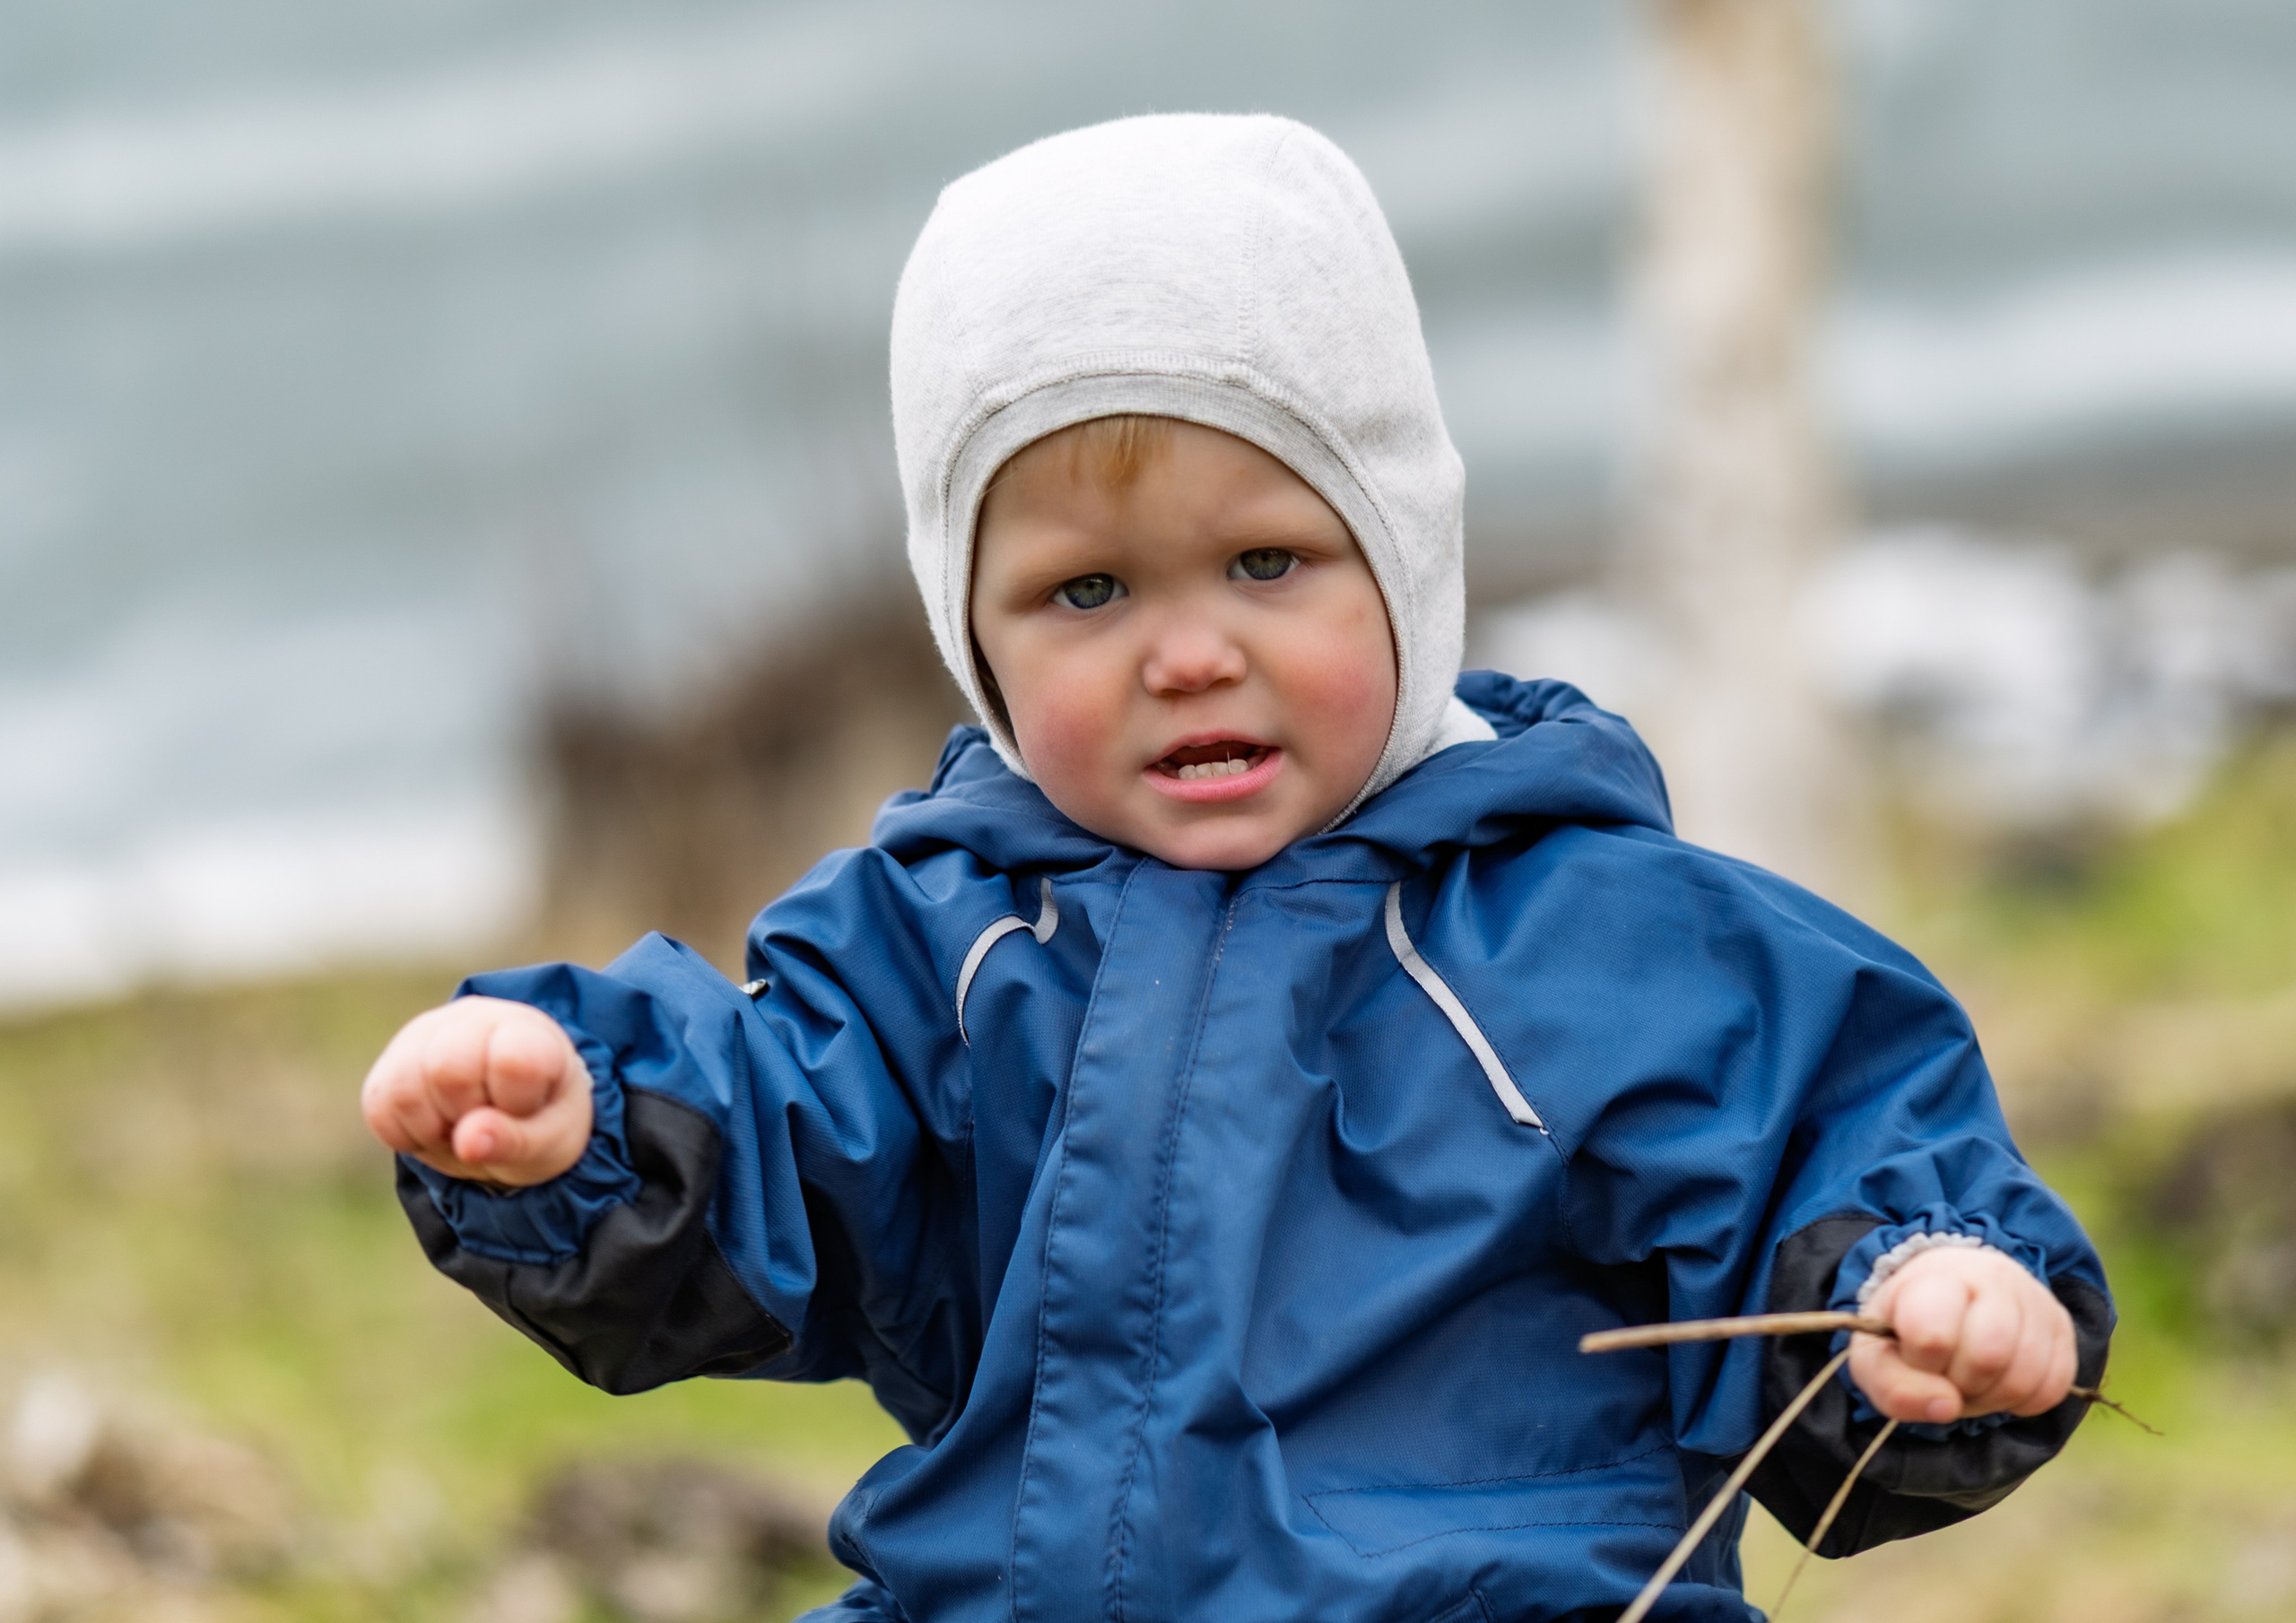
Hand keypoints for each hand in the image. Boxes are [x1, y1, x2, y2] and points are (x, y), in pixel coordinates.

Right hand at [361, 997, 593, 1185]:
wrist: (510, 1109)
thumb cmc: (538, 1118)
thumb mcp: (550, 1142)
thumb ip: (515, 1141)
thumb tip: (467, 1143)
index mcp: (528, 1031)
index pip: (510, 1061)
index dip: (512, 1102)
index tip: (526, 1107)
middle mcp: (473, 1020)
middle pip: (447, 1071)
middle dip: (467, 1116)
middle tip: (490, 1121)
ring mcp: (424, 1036)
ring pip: (404, 1090)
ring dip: (433, 1130)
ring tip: (463, 1126)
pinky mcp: (389, 1064)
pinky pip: (379, 1109)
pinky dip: (406, 1136)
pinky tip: (437, 1128)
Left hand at [1850, 1245, 2076, 1423]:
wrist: (1946, 1300)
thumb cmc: (1905, 1331)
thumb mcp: (1875, 1357)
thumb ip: (1894, 1388)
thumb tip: (1946, 1407)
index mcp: (1934, 1276)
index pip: (1933, 1335)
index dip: (1923, 1364)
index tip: (1915, 1357)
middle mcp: (1992, 1275)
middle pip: (1988, 1356)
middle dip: (1961, 1385)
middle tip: (1946, 1375)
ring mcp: (2033, 1298)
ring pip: (2024, 1375)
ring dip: (1993, 1398)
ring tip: (1971, 1380)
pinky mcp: (2062, 1326)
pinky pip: (2054, 1386)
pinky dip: (2024, 1401)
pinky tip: (2000, 1381)